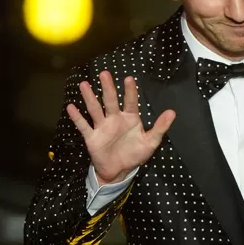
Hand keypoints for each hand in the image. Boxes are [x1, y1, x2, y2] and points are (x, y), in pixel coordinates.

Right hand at [67, 70, 175, 184]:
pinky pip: (84, 126)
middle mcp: (115, 119)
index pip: (130, 102)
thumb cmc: (135, 154)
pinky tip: (71, 107)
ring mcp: (102, 127)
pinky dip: (77, 117)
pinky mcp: (92, 137)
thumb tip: (172, 112)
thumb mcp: (150, 142)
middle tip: (104, 73)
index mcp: (130, 118)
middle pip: (110, 101)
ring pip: (95, 109)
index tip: (129, 79)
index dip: (130, 91)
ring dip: (90, 97)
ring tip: (84, 85)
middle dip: (108, 88)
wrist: (118, 171)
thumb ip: (160, 127)